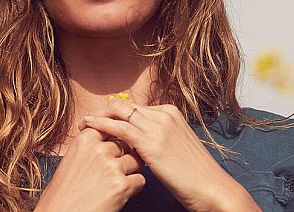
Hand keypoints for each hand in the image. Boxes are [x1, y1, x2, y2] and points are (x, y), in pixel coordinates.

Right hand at [34, 126, 145, 211]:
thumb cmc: (62, 193)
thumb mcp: (71, 159)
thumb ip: (90, 146)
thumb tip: (109, 140)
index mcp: (84, 140)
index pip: (111, 125)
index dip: (116, 135)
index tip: (117, 141)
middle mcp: (98, 150)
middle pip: (126, 143)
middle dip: (125, 155)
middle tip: (116, 168)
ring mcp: (111, 167)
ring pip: (136, 161)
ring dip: (131, 171)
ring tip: (118, 181)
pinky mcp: (121, 186)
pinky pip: (140, 180)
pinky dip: (134, 187)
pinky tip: (121, 193)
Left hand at [79, 99, 261, 211]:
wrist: (211, 187)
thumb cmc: (195, 174)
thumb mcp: (177, 146)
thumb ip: (159, 138)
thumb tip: (140, 142)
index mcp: (171, 112)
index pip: (135, 106)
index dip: (116, 112)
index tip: (101, 120)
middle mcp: (164, 114)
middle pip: (124, 104)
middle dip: (103, 110)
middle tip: (87, 121)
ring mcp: (158, 126)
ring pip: (119, 111)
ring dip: (97, 116)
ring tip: (82, 124)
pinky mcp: (151, 142)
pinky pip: (119, 127)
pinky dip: (101, 125)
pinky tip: (88, 127)